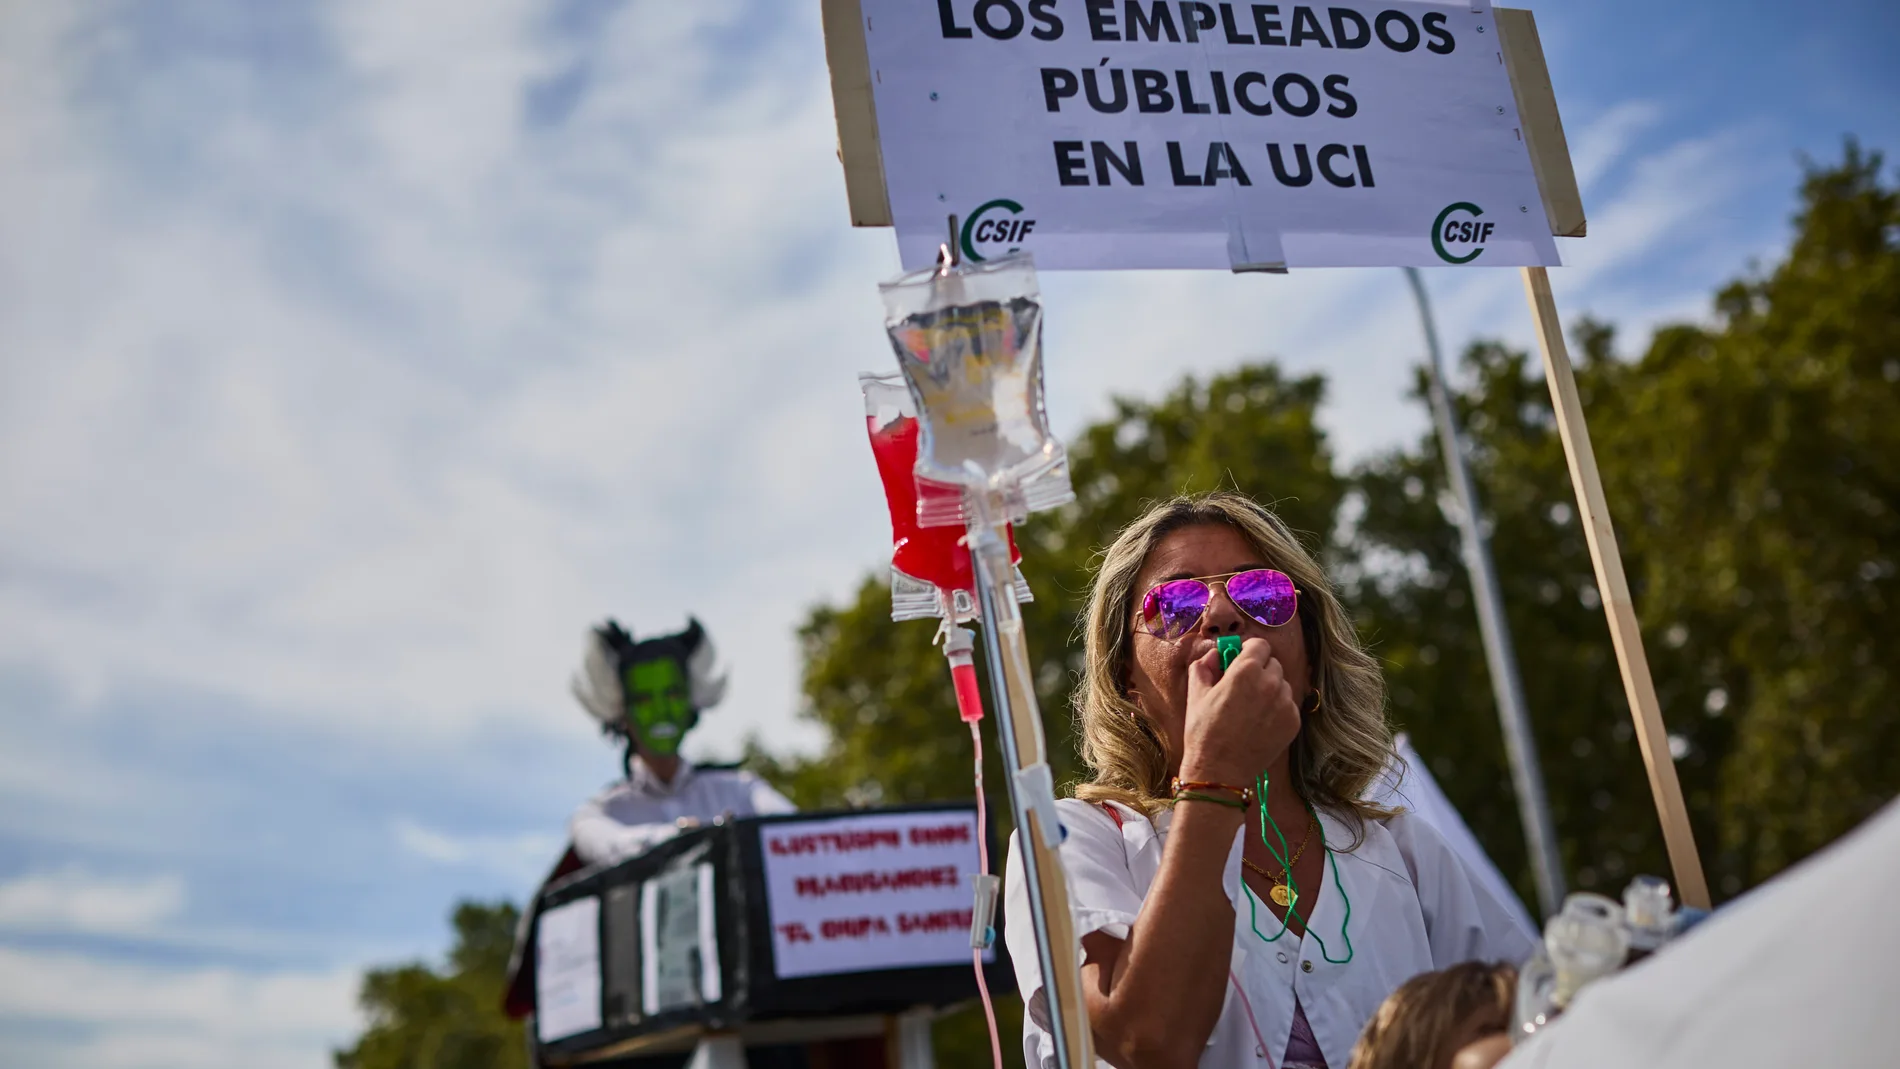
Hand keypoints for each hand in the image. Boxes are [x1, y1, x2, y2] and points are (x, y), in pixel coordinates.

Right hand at [1178, 637, 1299, 783]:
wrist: (1219, 771)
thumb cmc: (1204, 732)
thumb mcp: (1196, 694)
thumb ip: (1205, 665)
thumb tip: (1216, 654)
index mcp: (1246, 671)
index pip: (1260, 645)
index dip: (1250, 650)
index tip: (1242, 658)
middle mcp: (1270, 683)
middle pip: (1273, 663)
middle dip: (1259, 670)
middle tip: (1244, 686)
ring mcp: (1285, 704)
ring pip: (1282, 684)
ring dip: (1270, 689)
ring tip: (1251, 708)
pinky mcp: (1293, 722)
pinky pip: (1288, 705)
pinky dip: (1277, 709)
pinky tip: (1259, 722)